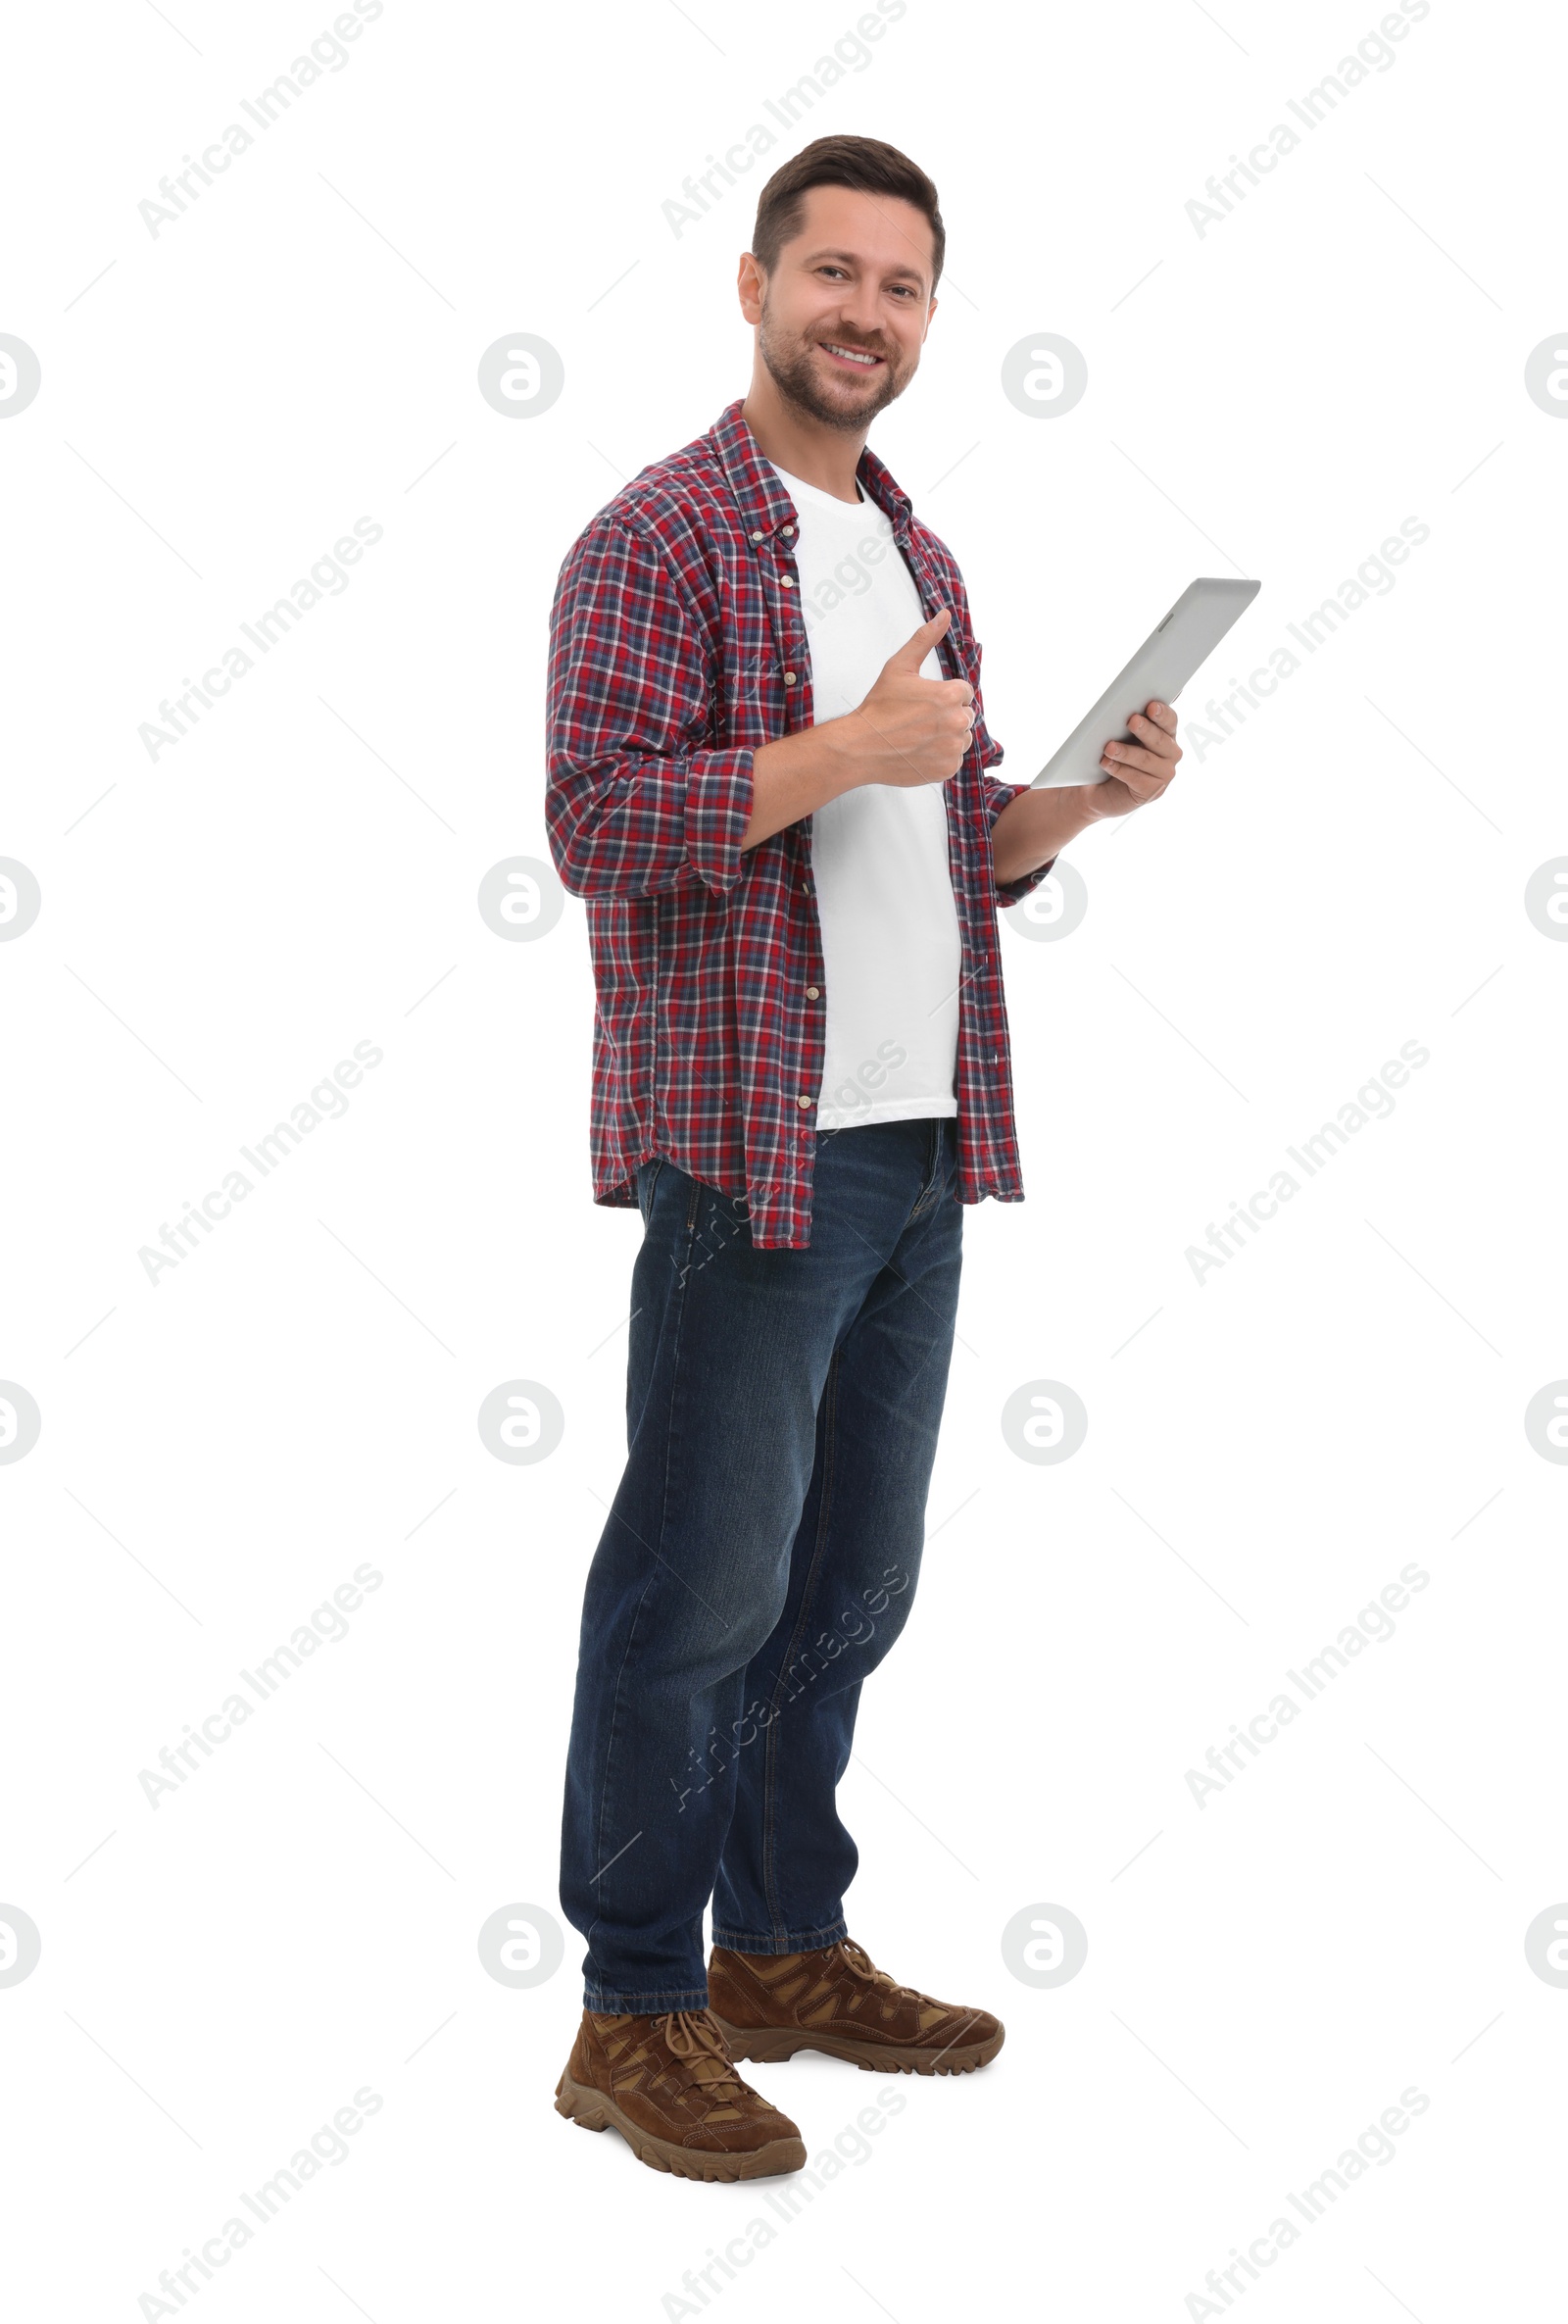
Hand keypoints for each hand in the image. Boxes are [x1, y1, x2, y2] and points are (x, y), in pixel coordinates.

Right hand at [829, 608, 974, 790]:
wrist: (860, 747)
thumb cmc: (878, 707)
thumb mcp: (900, 667)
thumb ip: (925, 639)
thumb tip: (945, 614)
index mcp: (949, 696)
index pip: (963, 692)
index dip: (943, 695)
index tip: (923, 703)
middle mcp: (956, 723)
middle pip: (964, 715)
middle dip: (946, 716)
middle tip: (918, 720)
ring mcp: (952, 749)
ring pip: (961, 738)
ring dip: (946, 737)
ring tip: (918, 735)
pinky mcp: (947, 770)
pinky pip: (954, 760)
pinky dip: (940, 757)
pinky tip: (919, 750)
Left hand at [1086, 700, 1182, 819]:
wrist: (1097, 788)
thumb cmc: (1112, 754)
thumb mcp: (1119, 734)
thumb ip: (1128, 720)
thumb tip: (1125, 706)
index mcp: (1166, 733)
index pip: (1169, 720)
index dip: (1162, 713)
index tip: (1151, 706)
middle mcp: (1170, 753)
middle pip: (1159, 740)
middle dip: (1145, 730)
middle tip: (1132, 721)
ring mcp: (1164, 774)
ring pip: (1145, 760)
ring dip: (1126, 752)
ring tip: (1109, 747)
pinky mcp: (1151, 792)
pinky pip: (1136, 779)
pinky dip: (1119, 770)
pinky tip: (1107, 763)